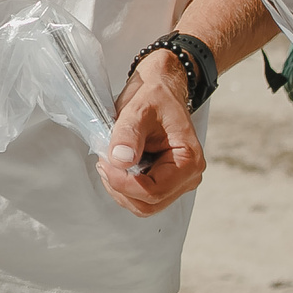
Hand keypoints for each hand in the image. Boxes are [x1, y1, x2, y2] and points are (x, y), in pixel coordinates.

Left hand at [101, 50, 205, 215]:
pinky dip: (123, 185)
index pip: (154, 191)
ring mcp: (175, 182)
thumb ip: (128, 135)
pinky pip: (140, 196)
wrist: (161, 88)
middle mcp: (187, 177)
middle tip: (104, 161)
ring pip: (142, 204)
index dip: (124, 183)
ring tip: (109, 160)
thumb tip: (120, 160)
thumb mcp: (138, 109)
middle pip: (148, 203)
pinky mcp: (163, 181)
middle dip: (120, 187)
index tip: (104, 163)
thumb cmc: (155, 96)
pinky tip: (117, 164)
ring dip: (119, 187)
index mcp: (189, 161)